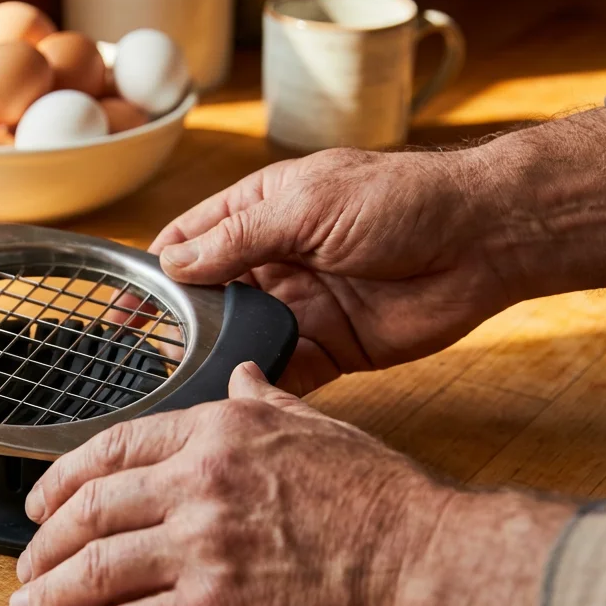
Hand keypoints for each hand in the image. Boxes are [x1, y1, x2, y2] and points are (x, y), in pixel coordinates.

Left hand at [8, 361, 452, 605]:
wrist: (425, 564)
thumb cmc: (384, 501)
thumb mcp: (319, 427)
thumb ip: (266, 404)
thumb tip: (243, 378)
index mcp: (217, 433)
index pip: (111, 449)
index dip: (61, 479)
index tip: (40, 502)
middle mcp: (196, 482)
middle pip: (88, 510)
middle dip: (44, 543)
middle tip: (27, 565)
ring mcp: (200, 547)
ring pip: (93, 569)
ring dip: (48, 595)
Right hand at [149, 110, 605, 394]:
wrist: (484, 240)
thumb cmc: (400, 200)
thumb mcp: (306, 206)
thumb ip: (238, 238)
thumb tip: (175, 264)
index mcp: (264, 211)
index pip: (192, 241)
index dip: (156, 273)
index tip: (122, 308)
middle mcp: (277, 260)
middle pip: (211, 297)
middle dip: (179, 326)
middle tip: (144, 360)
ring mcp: (304, 305)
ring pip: (243, 338)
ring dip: (217, 358)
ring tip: (180, 388)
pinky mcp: (334, 347)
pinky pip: (285, 371)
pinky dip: (260, 386)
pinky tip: (234, 404)